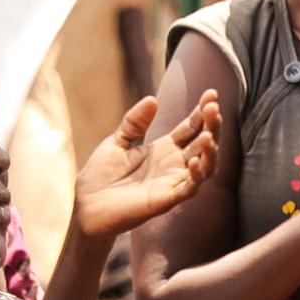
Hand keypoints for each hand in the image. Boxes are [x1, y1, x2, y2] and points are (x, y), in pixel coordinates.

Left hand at [76, 93, 216, 242]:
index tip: (211, 94)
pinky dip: (196, 175)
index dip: (202, 112)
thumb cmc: (100, 175)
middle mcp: (174, 164)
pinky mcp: (167, 199)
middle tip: (213, 108)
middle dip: (211, 125)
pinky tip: (194, 160)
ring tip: (209, 134)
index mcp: (164, 149)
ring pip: (205, 166)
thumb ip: (134, 122)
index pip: (191, 128)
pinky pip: (189, 188)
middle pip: (203, 143)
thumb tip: (153, 99)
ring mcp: (173, 182)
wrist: (86, 204)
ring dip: (211, 151)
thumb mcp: (116, 141)